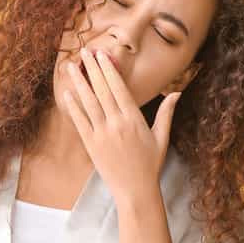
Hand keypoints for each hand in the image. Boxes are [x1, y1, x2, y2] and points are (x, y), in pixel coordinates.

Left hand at [61, 47, 180, 202]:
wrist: (135, 191)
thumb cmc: (150, 165)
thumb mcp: (162, 138)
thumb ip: (165, 113)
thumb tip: (176, 92)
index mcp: (133, 119)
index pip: (118, 88)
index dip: (109, 69)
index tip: (102, 55)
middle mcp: (116, 123)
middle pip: (102, 90)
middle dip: (93, 69)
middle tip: (85, 52)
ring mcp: (101, 134)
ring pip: (88, 102)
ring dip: (79, 82)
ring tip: (71, 66)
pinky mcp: (91, 145)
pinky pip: (80, 121)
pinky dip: (73, 106)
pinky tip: (67, 93)